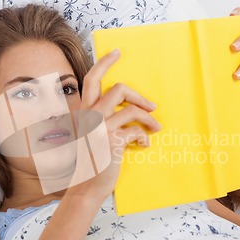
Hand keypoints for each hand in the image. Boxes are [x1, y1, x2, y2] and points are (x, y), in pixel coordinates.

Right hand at [68, 49, 160, 199]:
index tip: (117, 52)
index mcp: (83, 111)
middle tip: (151, 106)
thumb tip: (128, 110)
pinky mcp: (111, 141)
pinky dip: (144, 137)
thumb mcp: (91, 135)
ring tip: (156, 128)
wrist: (85, 187)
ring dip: (148, 119)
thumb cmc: (91, 160)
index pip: (91, 79)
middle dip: (140, 96)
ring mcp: (100, 128)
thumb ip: (102, 119)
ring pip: (132, 110)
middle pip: (119, 89)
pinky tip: (143, 145)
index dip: (104, 63)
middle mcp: (90, 116)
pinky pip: (136, 131)